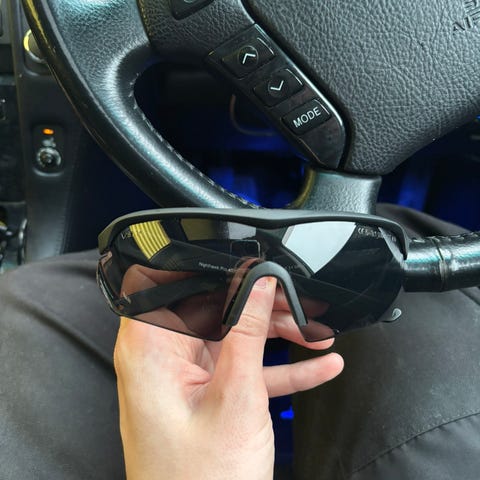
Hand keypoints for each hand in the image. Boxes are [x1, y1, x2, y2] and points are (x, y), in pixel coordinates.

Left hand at [114, 276, 343, 479]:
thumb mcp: (235, 396)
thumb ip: (246, 333)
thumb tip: (257, 286)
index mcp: (151, 348)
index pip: (179, 286)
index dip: (218, 273)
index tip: (257, 270)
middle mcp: (162, 357)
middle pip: (213, 310)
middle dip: (261, 307)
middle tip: (299, 305)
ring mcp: (185, 378)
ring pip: (232, 338)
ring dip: (278, 337)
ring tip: (319, 333)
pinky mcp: (205, 396)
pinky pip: (243, 370)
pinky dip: (278, 369)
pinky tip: (318, 366)